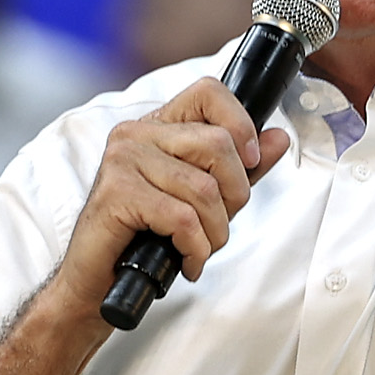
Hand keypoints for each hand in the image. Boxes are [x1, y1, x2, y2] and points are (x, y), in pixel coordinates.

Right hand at [41, 79, 290, 322]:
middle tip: (218, 224)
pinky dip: (195, 248)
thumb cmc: (146, 238)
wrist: (97, 282)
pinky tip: (186, 260)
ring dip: (214, 232)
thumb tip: (277, 138)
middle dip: (234, 195)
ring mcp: (123, 160)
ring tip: (199, 248)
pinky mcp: (116, 192)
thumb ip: (239, 168)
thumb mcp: (203, 198)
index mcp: (158, 126)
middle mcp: (137, 134)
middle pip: (217, 143)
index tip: (249, 163)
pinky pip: (181, 218)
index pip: (209, 92)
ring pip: (203, 188)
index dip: (241, 125)